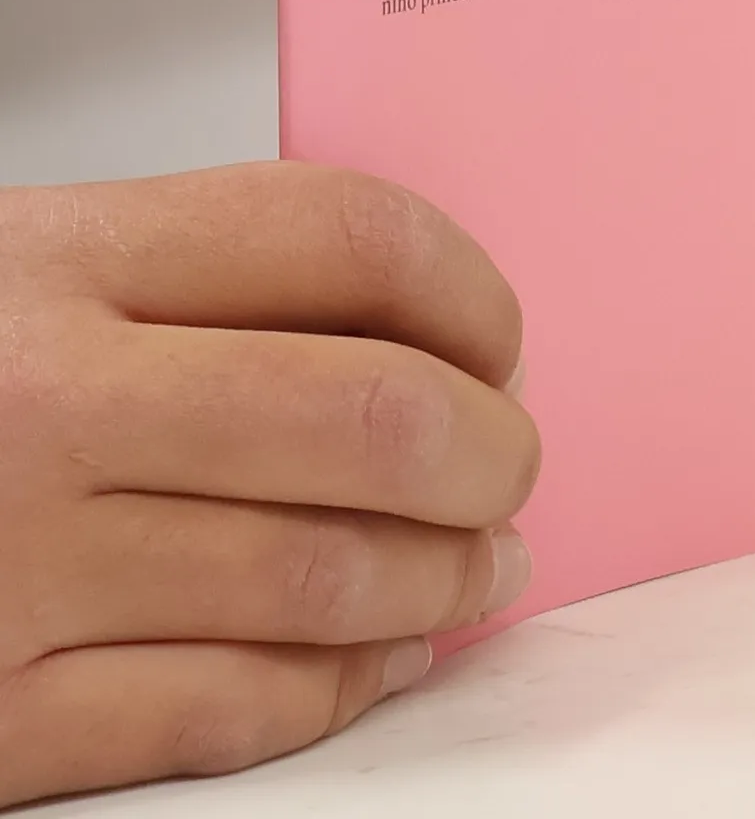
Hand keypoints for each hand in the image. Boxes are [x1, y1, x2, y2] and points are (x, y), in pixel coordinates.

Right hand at [0, 164, 539, 806]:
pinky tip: (378, 657)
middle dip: (488, 447)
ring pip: (322, 577)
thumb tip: (411, 336)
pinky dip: (337, 689)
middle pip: (371, 414)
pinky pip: (224, 713)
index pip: (343, 235)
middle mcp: (38, 407)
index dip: (465, 286)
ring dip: (442, 576)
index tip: (498, 333)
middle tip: (511, 459)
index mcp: (52, 261)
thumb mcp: (15, 268)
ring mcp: (9, 574)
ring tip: (482, 560)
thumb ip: (187, 284)